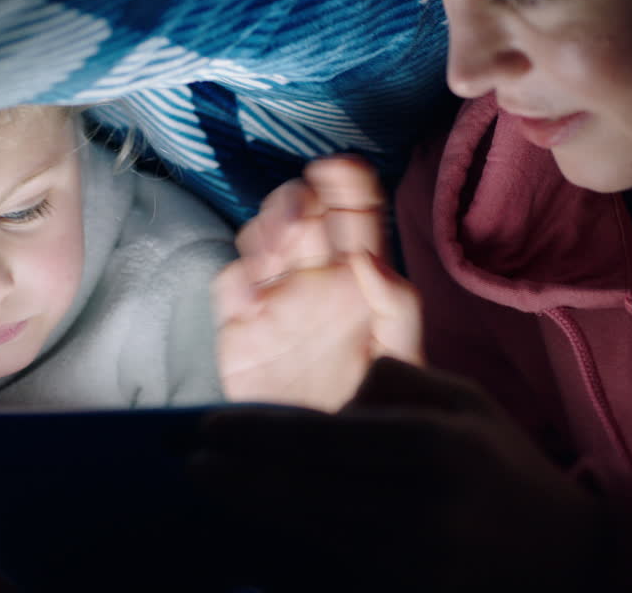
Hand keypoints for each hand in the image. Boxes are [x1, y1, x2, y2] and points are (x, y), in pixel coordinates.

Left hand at [191, 357, 605, 591]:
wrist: (566, 557)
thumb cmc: (503, 466)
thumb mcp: (468, 401)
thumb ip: (400, 383)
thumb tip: (334, 397)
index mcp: (440, 447)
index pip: (332, 439)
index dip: (266, 434)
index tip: (215, 426)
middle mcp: (429, 507)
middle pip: (314, 492)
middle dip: (245, 477)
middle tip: (192, 462)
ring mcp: (422, 563)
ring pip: (317, 536)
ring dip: (257, 514)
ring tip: (213, 488)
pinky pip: (338, 573)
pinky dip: (289, 555)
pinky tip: (254, 536)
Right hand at [212, 156, 421, 409]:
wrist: (329, 464)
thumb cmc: (375, 408)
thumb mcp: (402, 359)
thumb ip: (398, 306)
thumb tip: (368, 258)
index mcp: (359, 275)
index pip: (354, 209)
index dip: (345, 180)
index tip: (334, 168)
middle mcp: (315, 277)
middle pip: (300, 211)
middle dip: (296, 200)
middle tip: (300, 217)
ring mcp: (274, 298)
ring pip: (260, 236)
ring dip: (266, 229)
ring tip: (278, 250)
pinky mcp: (239, 326)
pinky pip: (229, 284)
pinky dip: (236, 278)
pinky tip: (251, 292)